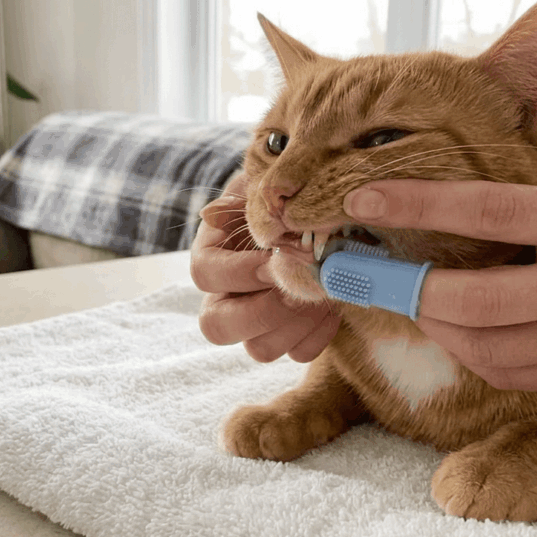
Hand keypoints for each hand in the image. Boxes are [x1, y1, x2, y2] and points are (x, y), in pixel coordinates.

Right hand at [191, 173, 340, 362]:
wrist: (321, 207)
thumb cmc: (289, 190)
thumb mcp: (268, 182)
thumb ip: (252, 195)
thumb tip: (222, 213)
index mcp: (212, 254)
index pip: (203, 275)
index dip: (238, 273)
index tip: (274, 259)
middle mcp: (225, 295)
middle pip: (217, 327)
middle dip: (262, 312)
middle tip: (297, 290)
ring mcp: (256, 322)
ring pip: (258, 350)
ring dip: (294, 326)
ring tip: (323, 294)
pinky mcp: (290, 336)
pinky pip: (297, 354)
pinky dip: (318, 335)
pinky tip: (333, 306)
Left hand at [343, 106, 536, 390]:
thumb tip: (511, 110)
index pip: (491, 212)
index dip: (418, 205)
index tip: (363, 198)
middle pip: (476, 301)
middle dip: (409, 288)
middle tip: (369, 271)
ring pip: (486, 349)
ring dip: (432, 326)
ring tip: (410, 298)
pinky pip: (512, 375)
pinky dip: (470, 354)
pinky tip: (454, 329)